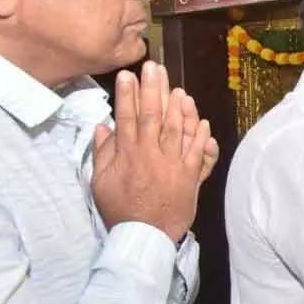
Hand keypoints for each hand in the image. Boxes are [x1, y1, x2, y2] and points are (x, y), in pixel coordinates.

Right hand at [91, 61, 216, 242]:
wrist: (145, 236)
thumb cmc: (121, 209)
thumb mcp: (100, 182)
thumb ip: (103, 152)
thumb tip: (103, 126)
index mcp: (128, 154)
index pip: (127, 116)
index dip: (128, 93)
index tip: (128, 74)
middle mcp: (152, 155)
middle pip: (154, 116)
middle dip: (154, 89)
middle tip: (155, 67)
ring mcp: (174, 165)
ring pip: (178, 130)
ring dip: (179, 108)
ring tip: (178, 89)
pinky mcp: (191, 177)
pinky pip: (199, 153)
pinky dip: (201, 136)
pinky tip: (202, 121)